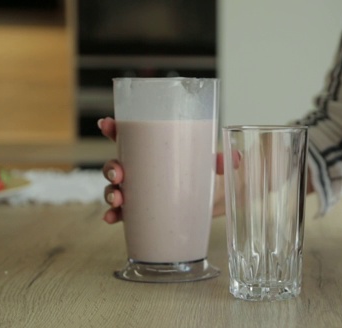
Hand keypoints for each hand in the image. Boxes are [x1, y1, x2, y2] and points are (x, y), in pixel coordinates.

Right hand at [98, 117, 228, 223]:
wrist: (218, 200)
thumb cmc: (211, 174)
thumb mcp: (217, 165)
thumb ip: (224, 161)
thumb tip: (234, 159)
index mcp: (156, 150)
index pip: (130, 136)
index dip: (114, 129)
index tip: (107, 124)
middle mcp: (144, 169)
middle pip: (117, 163)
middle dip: (111, 168)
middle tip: (119, 174)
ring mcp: (142, 190)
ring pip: (116, 188)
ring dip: (110, 193)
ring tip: (118, 199)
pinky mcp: (144, 210)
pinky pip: (123, 213)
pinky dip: (114, 215)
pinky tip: (111, 218)